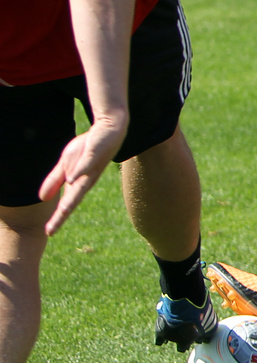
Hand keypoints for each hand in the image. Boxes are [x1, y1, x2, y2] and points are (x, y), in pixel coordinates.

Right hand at [38, 113, 126, 235]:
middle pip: (73, 200)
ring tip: (62, 210)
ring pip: (81, 184)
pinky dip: (79, 171)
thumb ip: (55, 180)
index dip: (58, 218)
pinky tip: (72, 178)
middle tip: (52, 230)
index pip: (67, 204)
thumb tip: (43, 198)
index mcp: (79, 183)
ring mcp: (91, 167)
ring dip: (71, 197)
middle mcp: (86, 179)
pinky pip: (87, 163)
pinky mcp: (94, 154)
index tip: (48, 233)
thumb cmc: (88, 149)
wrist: (107, 130)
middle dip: (62, 214)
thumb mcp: (66, 164)